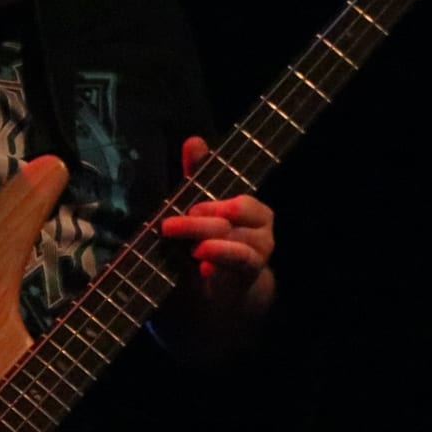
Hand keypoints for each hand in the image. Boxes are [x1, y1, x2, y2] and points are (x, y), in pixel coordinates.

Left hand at [159, 136, 276, 308]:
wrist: (222, 291)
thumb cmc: (211, 241)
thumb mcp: (200, 207)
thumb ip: (198, 175)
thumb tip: (195, 140)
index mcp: (253, 210)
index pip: (240, 201)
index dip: (215, 203)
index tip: (190, 207)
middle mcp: (262, 229)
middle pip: (231, 220)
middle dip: (198, 222)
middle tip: (169, 227)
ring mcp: (259, 253)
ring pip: (235, 242)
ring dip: (207, 243)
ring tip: (189, 248)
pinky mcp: (251, 275)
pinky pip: (239, 264)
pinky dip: (220, 263)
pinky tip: (204, 268)